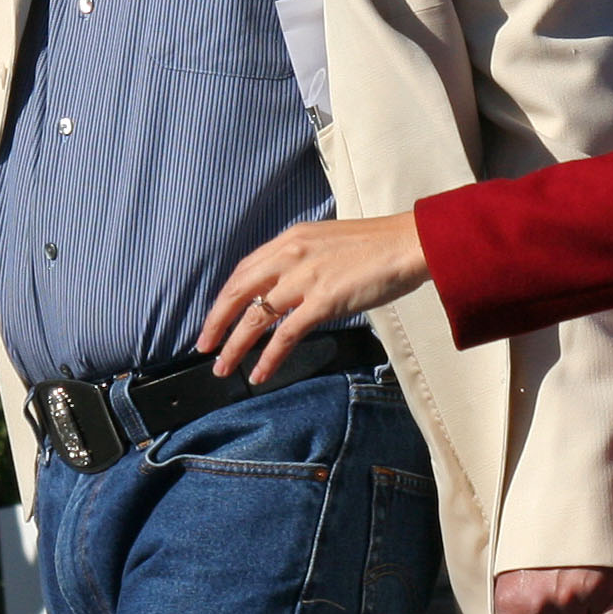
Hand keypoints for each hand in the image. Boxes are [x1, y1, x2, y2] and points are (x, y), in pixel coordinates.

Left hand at [198, 213, 429, 382]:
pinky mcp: (322, 300)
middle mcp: (291, 255)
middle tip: (204, 346)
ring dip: (235, 345)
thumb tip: (285, 285)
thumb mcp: (327, 243)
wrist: (408, 244)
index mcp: (291, 240)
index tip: (215, 317)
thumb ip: (302, 260)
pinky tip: (259, 373)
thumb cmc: (376, 246)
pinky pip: (285, 335)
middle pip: (239, 291)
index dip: (225, 297)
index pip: (244, 270)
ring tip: (223, 368)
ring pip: (256, 316)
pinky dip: (268, 357)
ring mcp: (305, 278)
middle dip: (216, 322)